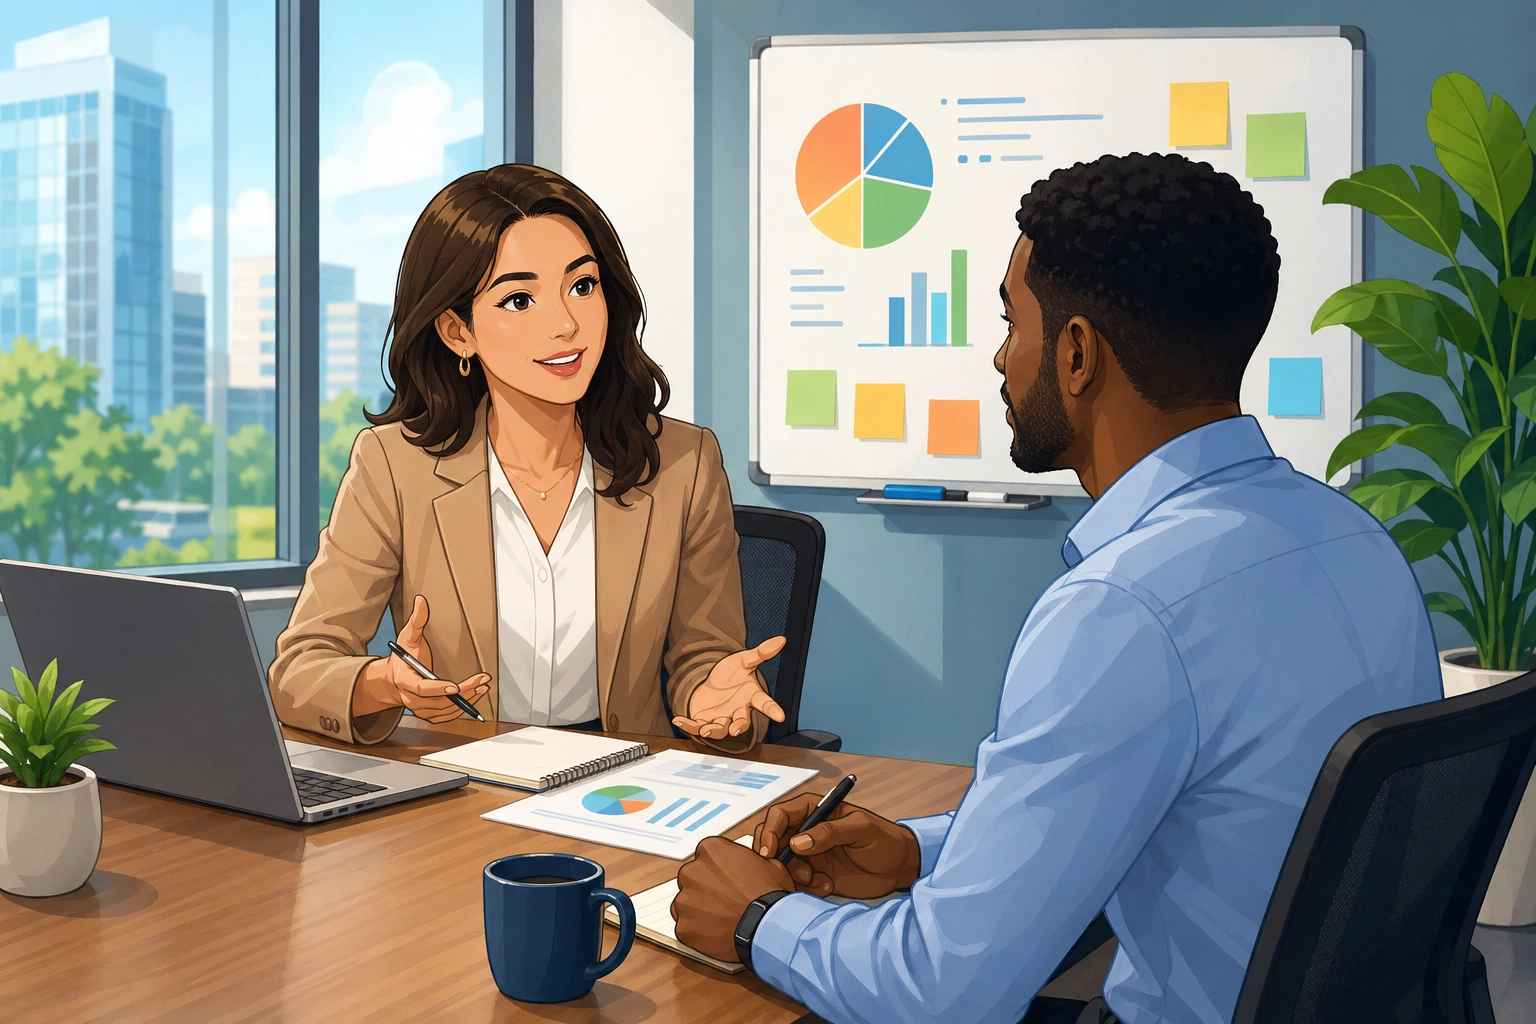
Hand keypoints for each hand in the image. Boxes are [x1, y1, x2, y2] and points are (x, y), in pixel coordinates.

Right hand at [351, 595, 490, 722]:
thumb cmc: (403, 658)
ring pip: (445, 710)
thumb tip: (421, 600)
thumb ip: (416, 621)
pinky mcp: (428, 715)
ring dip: (466, 700)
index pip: (421, 688)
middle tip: (481, 681)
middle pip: (439, 701)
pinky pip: (446, 716)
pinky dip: (462, 709)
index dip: (437, 689)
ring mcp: (419, 709)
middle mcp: (410, 699)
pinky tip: (475, 697)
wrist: (393, 680)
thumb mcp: (407, 638)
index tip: (454, 686)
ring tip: (482, 687)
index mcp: (404, 680)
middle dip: (463, 692)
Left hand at [672, 835, 795, 962]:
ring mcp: (685, 900)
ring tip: (719, 918)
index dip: (716, 869)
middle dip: (704, 888)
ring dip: (698, 910)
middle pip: (692, 878)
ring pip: (686, 903)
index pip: (706, 855)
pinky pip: (686, 928)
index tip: (723, 879)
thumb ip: (748, 862)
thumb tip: (751, 867)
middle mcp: (692, 871)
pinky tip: (715, 933)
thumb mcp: (768, 865)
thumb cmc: (768, 897)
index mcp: (711, 850)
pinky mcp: (683, 926)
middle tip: (722, 900)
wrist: (765, 927)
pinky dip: (697, 931)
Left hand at [673, 636, 787, 739]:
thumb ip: (760, 653)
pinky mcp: (704, 721)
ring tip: (706, 729)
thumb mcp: (744, 660)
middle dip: (739, 726)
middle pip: (741, 722)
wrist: (712, 683)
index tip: (780, 716)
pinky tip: (678, 720)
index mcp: (750, 696)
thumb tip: (782, 639)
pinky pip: (697, 726)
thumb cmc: (732, 674)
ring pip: (720, 729)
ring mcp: (721, 718)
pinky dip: (688, 725)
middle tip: (736, 729)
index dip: (772, 709)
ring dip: (713, 730)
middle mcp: (737, 711)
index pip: (763, 703)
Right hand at [754, 793, 922, 899]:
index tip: (769, 852)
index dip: (769, 831)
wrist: (900, 868)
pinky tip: (826, 887)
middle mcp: (807, 831)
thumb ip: (831, 832)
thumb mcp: (861, 830)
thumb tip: (798, 842)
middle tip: (787, 872)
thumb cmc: (885, 840)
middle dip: (775, 857)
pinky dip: (805, 887)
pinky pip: (796, 882)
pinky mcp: (815, 875)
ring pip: (782, 864)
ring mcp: (809, 855)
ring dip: (792, 874)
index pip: (780, 815)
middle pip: (773, 839)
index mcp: (815, 811)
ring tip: (816, 880)